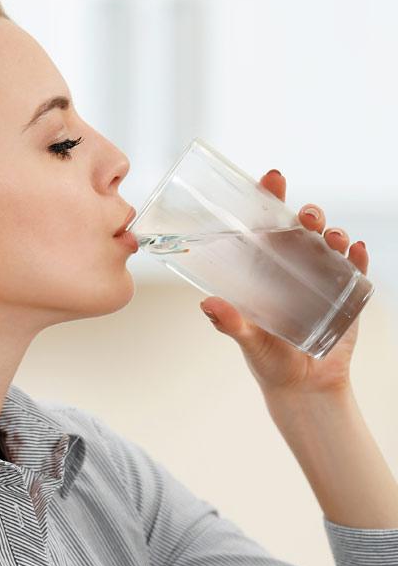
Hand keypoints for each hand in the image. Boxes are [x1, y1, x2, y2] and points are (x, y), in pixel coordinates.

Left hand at [199, 169, 368, 396]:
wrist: (303, 387)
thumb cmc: (269, 358)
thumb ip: (231, 323)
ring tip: (331, 236)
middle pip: (303, 229)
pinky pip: (356, 270)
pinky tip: (358, 252)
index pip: (268, 225)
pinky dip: (359, 258)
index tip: (273, 177)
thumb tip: (208, 303)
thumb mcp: (247, 338)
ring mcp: (323, 279)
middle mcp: (295, 267)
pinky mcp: (347, 296)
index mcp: (266, 268)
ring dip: (334, 233)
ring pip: (330, 244)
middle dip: (308, 214)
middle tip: (307, 216)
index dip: (271, 199)